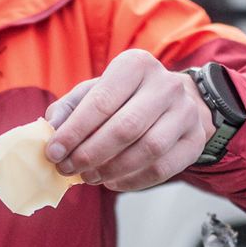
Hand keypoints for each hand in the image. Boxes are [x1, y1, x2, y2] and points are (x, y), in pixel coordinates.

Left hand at [45, 50, 213, 191]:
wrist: (174, 101)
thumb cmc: (125, 97)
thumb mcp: (96, 90)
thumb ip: (69, 107)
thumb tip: (50, 128)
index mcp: (136, 64)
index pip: (101, 101)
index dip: (74, 131)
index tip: (53, 153)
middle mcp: (166, 84)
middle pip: (125, 128)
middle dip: (90, 154)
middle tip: (67, 169)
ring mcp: (186, 112)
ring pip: (147, 150)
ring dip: (111, 170)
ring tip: (88, 177)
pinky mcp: (195, 140)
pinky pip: (162, 169)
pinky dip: (132, 181)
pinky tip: (112, 181)